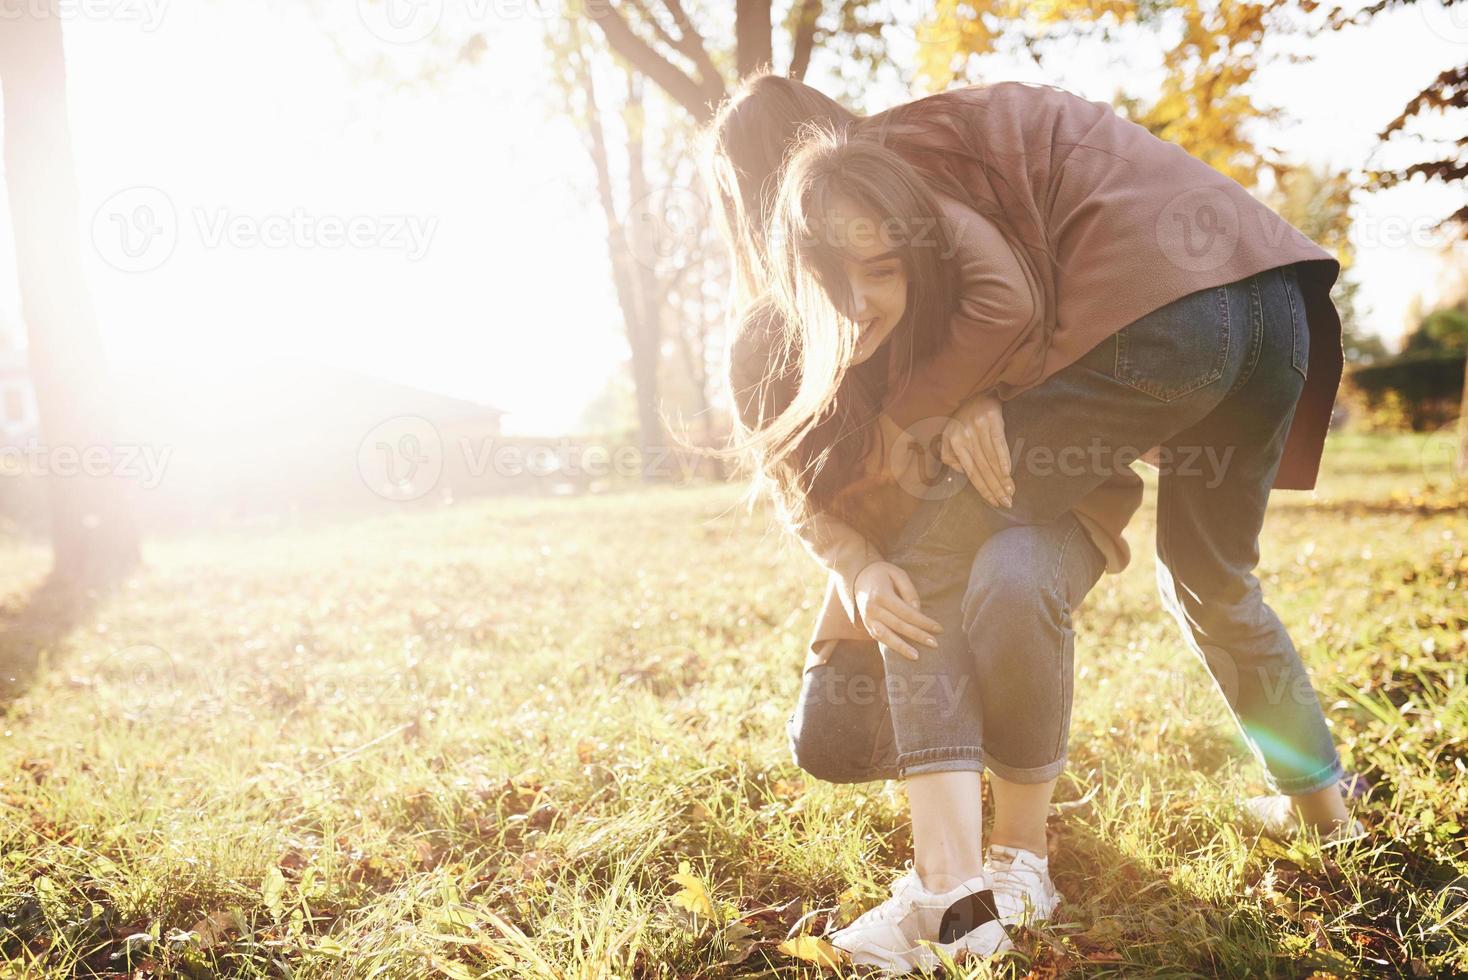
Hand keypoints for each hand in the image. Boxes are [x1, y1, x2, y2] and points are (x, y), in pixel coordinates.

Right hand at [853, 561, 942, 660]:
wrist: (858, 576)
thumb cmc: (882, 574)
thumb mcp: (898, 574)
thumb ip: (909, 591)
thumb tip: (918, 611)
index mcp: (881, 595)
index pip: (906, 612)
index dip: (923, 622)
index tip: (939, 629)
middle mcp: (873, 608)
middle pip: (898, 625)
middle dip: (918, 636)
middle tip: (934, 644)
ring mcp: (867, 618)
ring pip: (885, 636)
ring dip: (901, 647)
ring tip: (916, 656)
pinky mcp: (866, 624)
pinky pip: (879, 638)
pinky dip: (891, 646)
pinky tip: (903, 652)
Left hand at [940, 392, 1013, 507]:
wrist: (975, 389)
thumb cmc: (961, 416)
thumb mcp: (947, 434)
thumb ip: (948, 455)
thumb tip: (961, 471)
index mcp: (954, 443)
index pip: (971, 471)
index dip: (983, 488)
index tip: (994, 502)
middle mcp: (965, 436)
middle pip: (983, 468)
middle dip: (995, 488)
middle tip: (1006, 503)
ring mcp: (978, 427)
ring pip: (991, 459)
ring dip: (1002, 478)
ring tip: (1011, 493)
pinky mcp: (992, 418)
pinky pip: (998, 442)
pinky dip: (1003, 458)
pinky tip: (1007, 472)